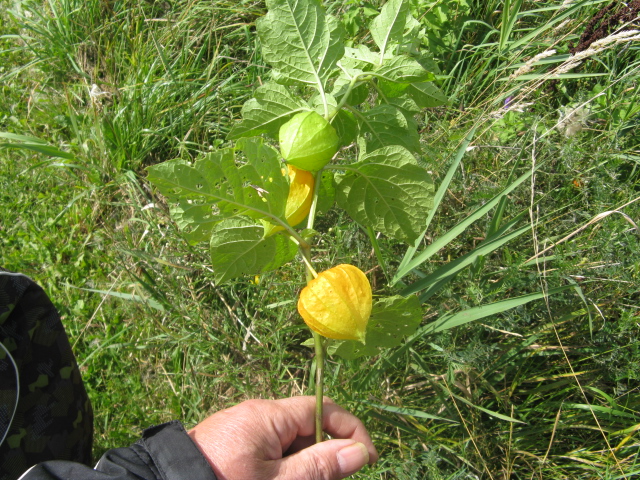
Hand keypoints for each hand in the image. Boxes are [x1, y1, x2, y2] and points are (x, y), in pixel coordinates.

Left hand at [188, 396, 378, 479]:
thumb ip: (319, 467)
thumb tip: (360, 452)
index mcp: (267, 415)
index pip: (322, 409)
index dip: (349, 430)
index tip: (367, 460)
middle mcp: (255, 415)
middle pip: (307, 427)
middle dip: (326, 455)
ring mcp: (242, 431)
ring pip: (288, 443)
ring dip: (304, 465)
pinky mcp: (231, 446)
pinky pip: (269, 452)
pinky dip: (283, 468)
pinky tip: (282, 479)